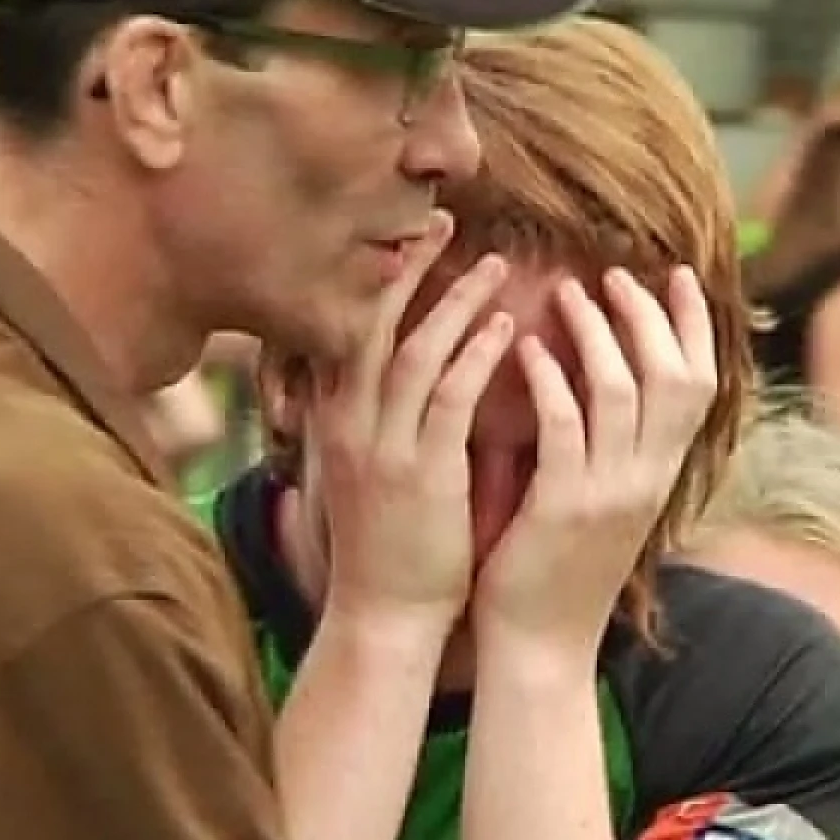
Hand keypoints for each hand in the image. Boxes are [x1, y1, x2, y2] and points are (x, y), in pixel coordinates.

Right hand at [301, 214, 513, 634]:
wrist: (381, 617)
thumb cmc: (384, 545)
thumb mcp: (362, 469)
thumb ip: (371, 418)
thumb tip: (387, 373)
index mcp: (333, 419)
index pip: (347, 328)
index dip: (377, 278)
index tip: (407, 237)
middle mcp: (348, 424)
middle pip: (370, 322)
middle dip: (407, 268)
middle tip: (441, 221)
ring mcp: (382, 448)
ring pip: (413, 352)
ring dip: (455, 302)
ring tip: (497, 265)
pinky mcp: (421, 474)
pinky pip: (449, 400)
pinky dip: (476, 357)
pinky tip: (506, 328)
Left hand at [472, 267, 717, 652]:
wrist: (539, 649)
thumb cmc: (558, 570)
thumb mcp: (606, 502)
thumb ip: (614, 446)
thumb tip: (611, 379)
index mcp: (661, 476)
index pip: (700, 385)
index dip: (694, 325)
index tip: (673, 274)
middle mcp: (648, 481)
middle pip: (674, 376)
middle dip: (648, 315)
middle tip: (612, 275)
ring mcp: (610, 495)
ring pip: (622, 391)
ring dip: (596, 332)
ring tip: (565, 293)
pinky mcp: (563, 508)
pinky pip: (564, 426)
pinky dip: (549, 378)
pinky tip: (525, 348)